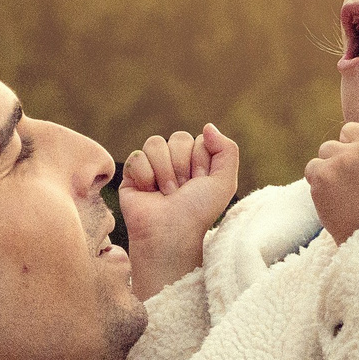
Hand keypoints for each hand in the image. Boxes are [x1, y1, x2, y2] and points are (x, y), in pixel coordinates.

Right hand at [119, 123, 239, 298]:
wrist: (169, 233)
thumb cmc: (197, 212)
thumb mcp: (225, 182)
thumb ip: (227, 149)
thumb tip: (208, 126)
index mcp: (198, 163)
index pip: (199, 140)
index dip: (200, 161)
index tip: (199, 184)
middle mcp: (175, 162)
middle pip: (178, 137)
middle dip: (182, 165)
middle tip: (181, 191)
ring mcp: (153, 166)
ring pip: (155, 142)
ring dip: (164, 171)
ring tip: (165, 193)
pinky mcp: (131, 174)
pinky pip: (137, 156)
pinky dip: (145, 176)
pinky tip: (148, 193)